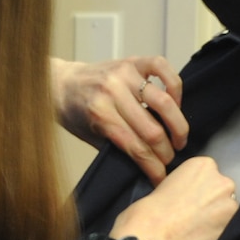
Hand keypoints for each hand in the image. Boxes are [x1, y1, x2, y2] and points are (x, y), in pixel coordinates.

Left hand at [52, 55, 187, 184]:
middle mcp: (113, 92)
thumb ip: (117, 147)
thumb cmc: (74, 112)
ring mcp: (124, 74)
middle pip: (153, 130)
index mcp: (100, 115)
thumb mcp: (90, 136)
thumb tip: (147, 164)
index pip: (136, 148)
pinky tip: (175, 102)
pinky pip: (163, 67)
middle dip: (166, 152)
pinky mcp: (133, 61)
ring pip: (165, 102)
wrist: (60, 83)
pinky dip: (175, 86)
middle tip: (170, 160)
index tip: (161, 178)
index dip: (153, 167)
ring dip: (178, 125)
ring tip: (179, 137)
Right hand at [108, 156, 236, 239]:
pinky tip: (200, 239)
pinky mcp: (232, 227)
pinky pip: (227, 228)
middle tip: (192, 215)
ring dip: (215, 218)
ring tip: (196, 229)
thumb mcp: (164, 185)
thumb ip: (185, 187)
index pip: (209, 174)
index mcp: (202, 165)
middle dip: (210, 201)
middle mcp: (220, 180)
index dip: (198, 188)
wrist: (151, 238)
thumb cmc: (148, 213)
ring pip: (226, 210)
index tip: (189, 198)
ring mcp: (229, 204)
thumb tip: (192, 197)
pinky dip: (216, 233)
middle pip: (221, 190)